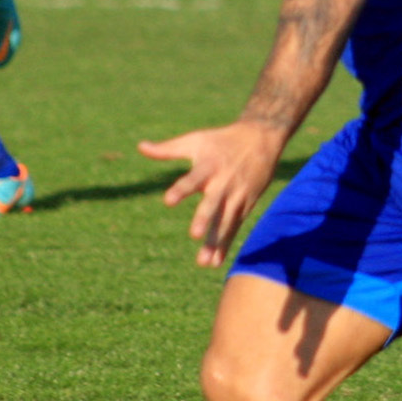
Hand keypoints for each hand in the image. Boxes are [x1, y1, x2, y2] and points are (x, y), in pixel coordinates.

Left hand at [138, 120, 286, 266]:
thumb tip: (140, 147)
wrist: (261, 138)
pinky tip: (215, 262)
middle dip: (205, 219)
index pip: (193, 179)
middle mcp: (223, 182)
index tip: (168, 200)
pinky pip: (234, 227)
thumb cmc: (221, 140)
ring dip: (215, 242)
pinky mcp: (246, 205)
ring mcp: (237, 195)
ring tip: (203, 262)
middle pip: (213, 203)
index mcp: (208, 166)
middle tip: (194, 235)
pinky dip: (226, 244)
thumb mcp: (195, 140)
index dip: (181, 190)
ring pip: (225, 221)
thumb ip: (167, 149)